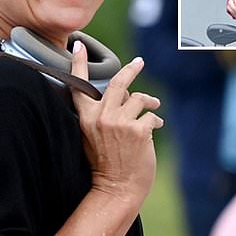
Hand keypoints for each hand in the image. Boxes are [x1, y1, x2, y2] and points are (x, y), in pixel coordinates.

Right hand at [70, 41, 164, 202]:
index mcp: (85, 119)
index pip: (79, 87)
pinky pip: (151, 115)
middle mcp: (100, 118)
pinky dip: (156, 121)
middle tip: (139, 62)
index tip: (78, 45)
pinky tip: (156, 127)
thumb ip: (102, 115)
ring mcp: (119, 123)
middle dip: (130, 70)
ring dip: (149, 101)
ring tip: (154, 105)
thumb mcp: (94, 137)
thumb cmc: (107, 166)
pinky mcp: (137, 130)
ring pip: (138, 98)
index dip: (79, 65)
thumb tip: (123, 94)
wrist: (117, 190)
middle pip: (117, 84)